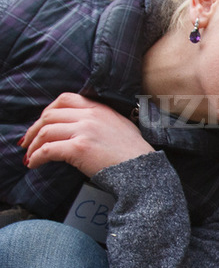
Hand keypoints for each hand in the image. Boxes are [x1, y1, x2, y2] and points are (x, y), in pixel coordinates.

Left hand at [20, 93, 154, 176]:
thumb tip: (80, 127)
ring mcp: (85, 131)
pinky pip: (48, 150)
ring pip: (46, 131)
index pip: (65, 99)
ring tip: (30, 156)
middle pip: (50, 115)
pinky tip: (35, 164)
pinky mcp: (79, 148)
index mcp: (100, 108)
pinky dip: (37, 157)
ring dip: (33, 144)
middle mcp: (91, 116)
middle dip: (35, 129)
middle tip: (28, 142)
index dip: (48, 110)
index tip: (42, 123)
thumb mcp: (120, 126)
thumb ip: (101, 120)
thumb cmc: (133, 153)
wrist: (141, 169)